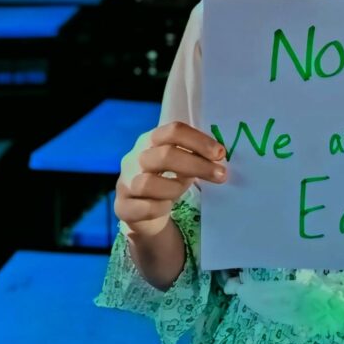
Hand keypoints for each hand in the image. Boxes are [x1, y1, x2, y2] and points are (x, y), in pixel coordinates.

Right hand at [114, 120, 228, 237]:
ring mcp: (125, 182)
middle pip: (164, 154)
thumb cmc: (167, 180)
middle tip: (221, 175)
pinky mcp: (123, 207)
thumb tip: (220, 156)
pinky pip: (145, 208)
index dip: (199, 140)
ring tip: (185, 190)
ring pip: (149, 183)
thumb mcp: (181, 163)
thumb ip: (196, 156)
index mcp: (150, 140)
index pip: (173, 130)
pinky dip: (161, 208)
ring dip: (175, 187)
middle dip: (197, 165)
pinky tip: (167, 207)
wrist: (144, 213)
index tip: (220, 153)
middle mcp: (134, 157)